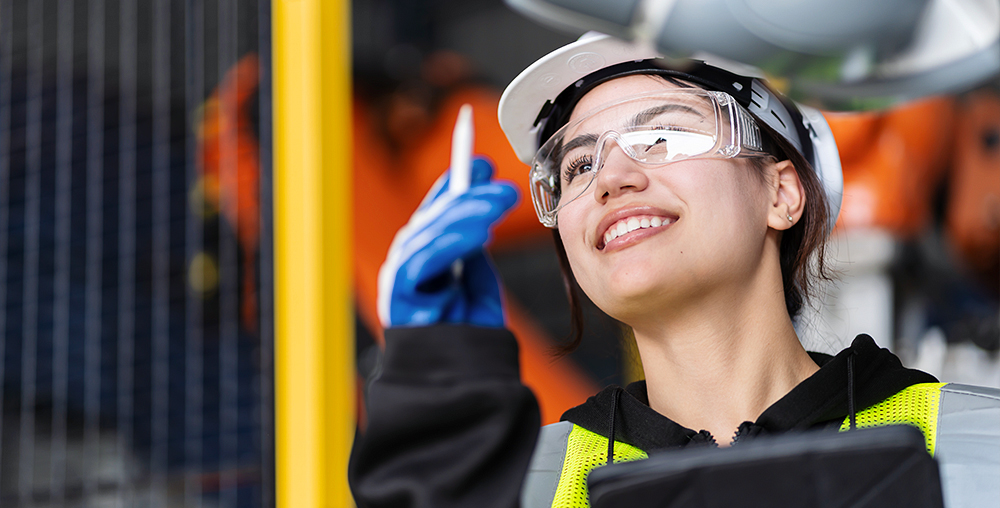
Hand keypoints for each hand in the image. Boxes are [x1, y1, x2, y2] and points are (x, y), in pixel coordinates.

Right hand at [378, 158, 518, 327]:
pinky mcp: (397, 296)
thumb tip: (480, 210)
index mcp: (426, 258)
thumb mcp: (478, 283)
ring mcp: (399, 278)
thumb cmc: (469, 337)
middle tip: (506, 187)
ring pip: (428, 233)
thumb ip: (472, 249)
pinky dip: (449, 243)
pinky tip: (478, 234)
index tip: (482, 162)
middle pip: (433, 218)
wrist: (461, 384)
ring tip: (499, 206)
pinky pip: (421, 261)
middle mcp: (408, 263)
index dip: (457, 183)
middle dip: (469, 195)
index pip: (438, 210)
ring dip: (465, 215)